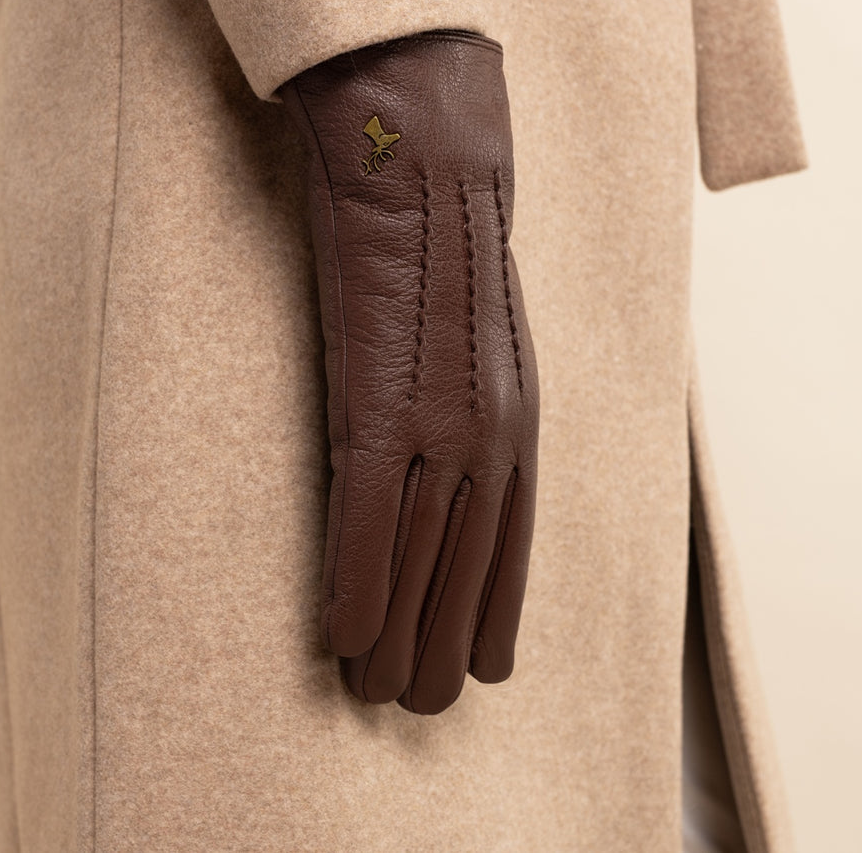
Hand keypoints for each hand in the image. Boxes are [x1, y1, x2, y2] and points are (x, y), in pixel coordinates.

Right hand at [279, 29, 538, 713]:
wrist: (422, 162)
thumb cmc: (442, 246)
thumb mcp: (480, 338)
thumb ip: (476, 404)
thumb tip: (451, 457)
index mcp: (520, 424)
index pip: (514, 549)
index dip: (493, 613)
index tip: (479, 663)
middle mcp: (495, 437)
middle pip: (471, 573)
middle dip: (445, 646)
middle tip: (418, 699)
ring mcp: (439, 426)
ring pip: (419, 564)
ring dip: (395, 638)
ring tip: (375, 692)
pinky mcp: (379, 404)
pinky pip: (365, 524)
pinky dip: (353, 589)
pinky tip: (340, 640)